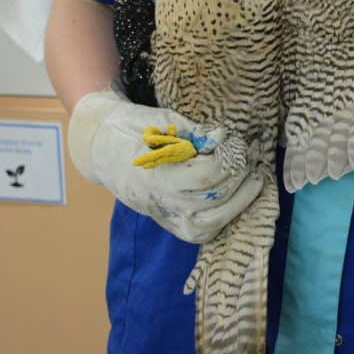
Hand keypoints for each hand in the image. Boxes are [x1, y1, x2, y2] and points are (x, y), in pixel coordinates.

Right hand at [67, 88, 262, 243]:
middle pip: (210, 201)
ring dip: (238, 204)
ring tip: (254, 183)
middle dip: (238, 179)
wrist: (99, 147)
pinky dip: (221, 221)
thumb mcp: (161, 120)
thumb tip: (221, 138)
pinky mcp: (166, 222)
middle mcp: (157, 200)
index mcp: (153, 173)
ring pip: (207, 226)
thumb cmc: (132, 127)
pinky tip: (237, 201)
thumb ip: (192, 132)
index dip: (226, 160)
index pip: (202, 176)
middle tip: (250, 159)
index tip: (235, 141)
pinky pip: (198, 233)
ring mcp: (162, 215)